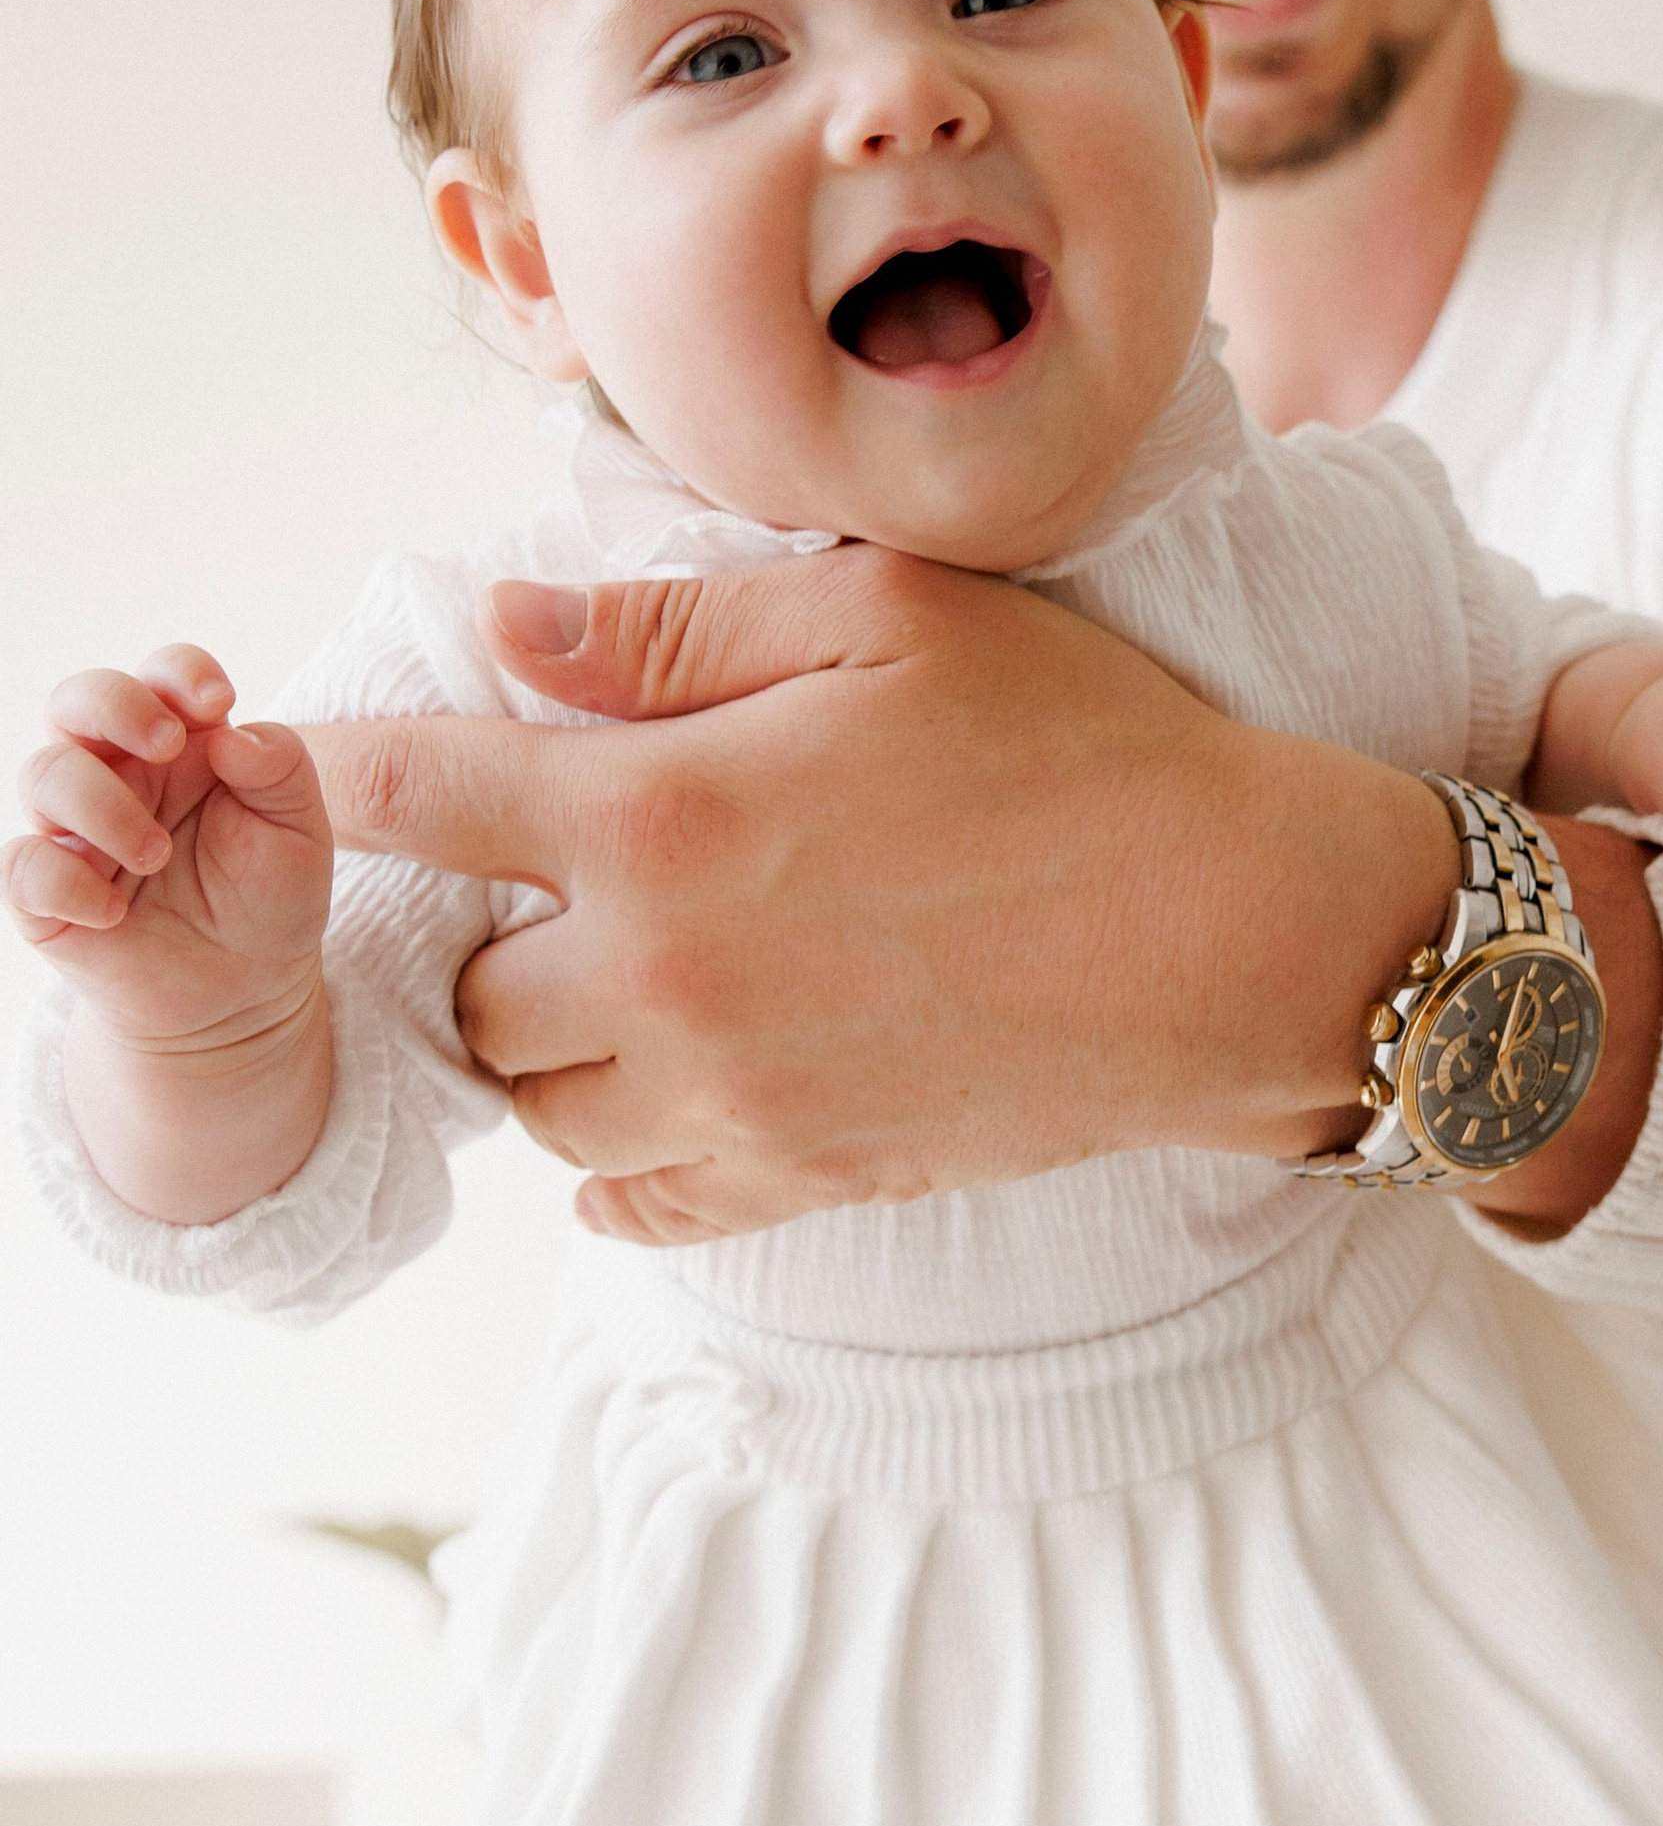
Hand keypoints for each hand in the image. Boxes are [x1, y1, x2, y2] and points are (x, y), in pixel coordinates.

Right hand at [9, 648, 332, 1046]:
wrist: (245, 992)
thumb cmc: (268, 895)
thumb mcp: (299, 829)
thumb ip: (279, 767)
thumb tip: (229, 735)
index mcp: (180, 745)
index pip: (160, 677)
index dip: (179, 673)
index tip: (219, 704)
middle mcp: (118, 775)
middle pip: (76, 701)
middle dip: (113, 706)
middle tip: (168, 743)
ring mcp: (76, 832)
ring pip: (43, 775)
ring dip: (103, 806)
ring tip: (158, 854)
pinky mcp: (47, 895)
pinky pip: (22, 866)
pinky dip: (64, 882)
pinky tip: (115, 912)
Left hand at [303, 550, 1465, 1246]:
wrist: (1235, 936)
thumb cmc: (1080, 744)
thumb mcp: (885, 618)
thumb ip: (671, 626)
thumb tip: (502, 628)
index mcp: (664, 814)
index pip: (417, 793)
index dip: (321, 771)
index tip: (264, 763)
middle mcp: (665, 976)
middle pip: (460, 985)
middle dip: (480, 924)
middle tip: (558, 871)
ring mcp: (731, 1096)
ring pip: (535, 1105)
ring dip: (544, 1040)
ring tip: (622, 975)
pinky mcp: (802, 1178)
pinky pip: (629, 1206)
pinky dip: (614, 1158)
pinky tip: (667, 1088)